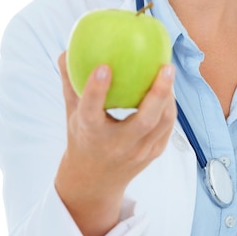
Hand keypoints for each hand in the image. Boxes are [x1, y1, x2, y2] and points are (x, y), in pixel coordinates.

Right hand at [55, 51, 175, 235]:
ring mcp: (138, 153)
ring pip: (162, 123)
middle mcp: (116, 146)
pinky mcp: (153, 154)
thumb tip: (67, 52)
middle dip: (158, 93)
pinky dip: (169, 106)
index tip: (103, 66)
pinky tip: (169, 87)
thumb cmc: (82, 139)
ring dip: (169, 97)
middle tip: (165, 66)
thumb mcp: (72, 115)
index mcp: (91, 135)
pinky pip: (166, 127)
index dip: (96, 90)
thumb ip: (71, 84)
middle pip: (143, 121)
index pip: (91, 111)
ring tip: (168, 71)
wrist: (94, 183)